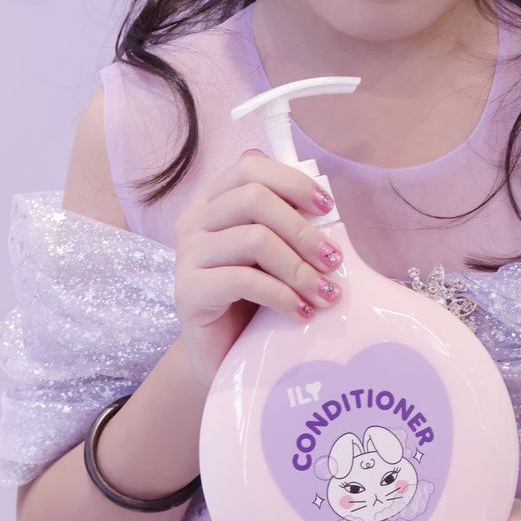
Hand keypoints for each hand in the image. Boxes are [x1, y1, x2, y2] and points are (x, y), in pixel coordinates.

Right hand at [173, 147, 344, 386]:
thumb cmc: (254, 297)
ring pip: (253, 239)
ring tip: (327, 293)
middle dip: (302, 228)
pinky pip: (243, 280)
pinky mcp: (187, 291)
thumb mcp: (274, 253)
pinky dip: (282, 295)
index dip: (292, 182)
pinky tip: (302, 311)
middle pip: (254, 198)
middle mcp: (195, 219)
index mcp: (215, 199)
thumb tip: (326, 205)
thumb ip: (287, 224)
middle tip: (334, 259)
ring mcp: (187, 254)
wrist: (222, 354)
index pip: (250, 167)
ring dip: (299, 267)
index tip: (328, 207)